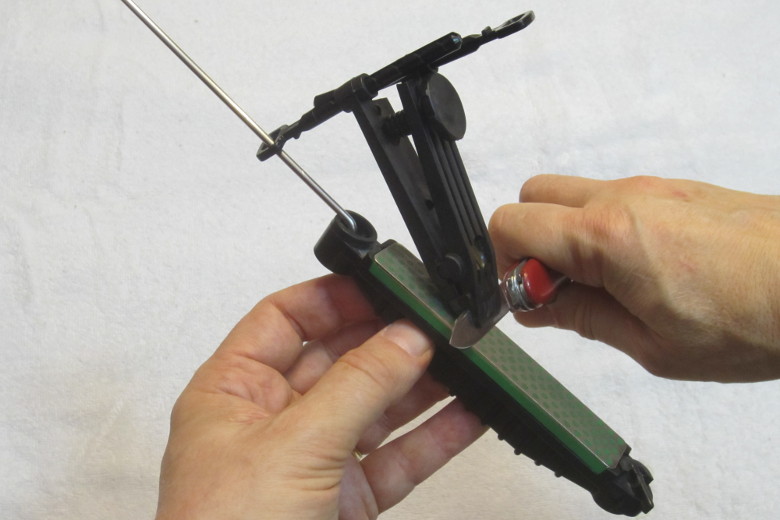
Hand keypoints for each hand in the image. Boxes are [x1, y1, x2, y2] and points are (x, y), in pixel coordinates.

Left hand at [155, 275, 484, 519]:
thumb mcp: (293, 446)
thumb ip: (356, 388)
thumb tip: (404, 338)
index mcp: (232, 392)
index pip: (283, 319)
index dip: (332, 298)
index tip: (384, 286)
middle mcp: (271, 420)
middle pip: (338, 360)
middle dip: (389, 342)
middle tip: (438, 325)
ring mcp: (312, 460)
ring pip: (375, 408)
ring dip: (421, 386)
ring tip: (465, 362)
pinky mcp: (346, 500)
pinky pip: (397, 457)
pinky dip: (434, 437)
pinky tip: (468, 415)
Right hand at [489, 175, 779, 381]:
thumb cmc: (753, 318)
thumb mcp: (652, 344)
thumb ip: (582, 317)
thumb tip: (538, 306)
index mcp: (605, 237)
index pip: (510, 225)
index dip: (505, 268)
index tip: (530, 301)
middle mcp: (621, 198)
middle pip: (532, 195)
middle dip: (528, 241)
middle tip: (558, 288)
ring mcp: (651, 186)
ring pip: (574, 195)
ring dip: (567, 235)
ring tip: (606, 286)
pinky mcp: (676, 188)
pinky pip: (614, 198)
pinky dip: (603, 229)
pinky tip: (641, 271)